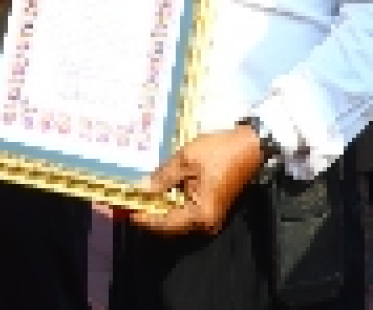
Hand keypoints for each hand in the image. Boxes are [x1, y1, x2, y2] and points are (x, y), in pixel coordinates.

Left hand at [132, 126, 264, 236]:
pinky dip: (169, 203)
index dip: (142, 218)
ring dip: (157, 208)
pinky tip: (157, 190)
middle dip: (147, 213)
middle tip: (126, 200)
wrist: (250, 147)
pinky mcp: (209, 210)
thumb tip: (141, 190)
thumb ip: (162, 177)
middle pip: (168, 225)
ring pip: (175, 219)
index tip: (122, 210)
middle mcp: (205, 224)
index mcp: (200, 215)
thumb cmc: (219, 152)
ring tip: (137, 194)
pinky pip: (184, 212)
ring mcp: (208, 219)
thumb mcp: (186, 160)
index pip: (163, 224)